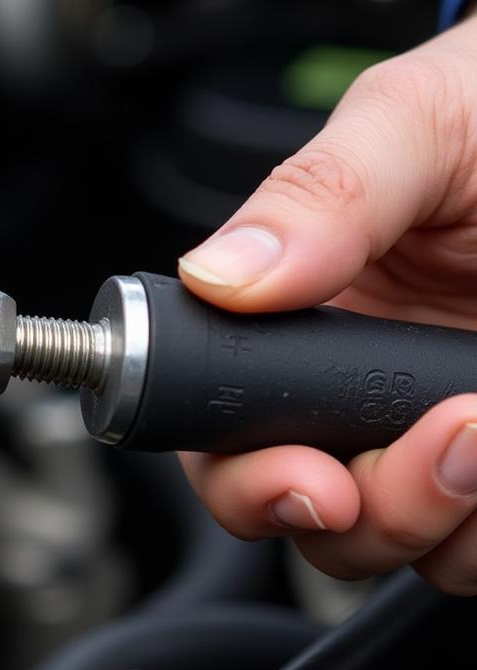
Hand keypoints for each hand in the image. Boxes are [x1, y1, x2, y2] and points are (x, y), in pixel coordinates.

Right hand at [177, 13, 476, 593]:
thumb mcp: (411, 125)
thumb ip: (315, 195)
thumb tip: (218, 277)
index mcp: (296, 322)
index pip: (222, 434)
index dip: (246, 476)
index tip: (309, 476)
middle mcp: (353, 391)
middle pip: (306, 513)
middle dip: (354, 510)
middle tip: (434, 447)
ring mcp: (429, 432)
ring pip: (400, 544)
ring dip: (441, 514)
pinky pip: (476, 543)